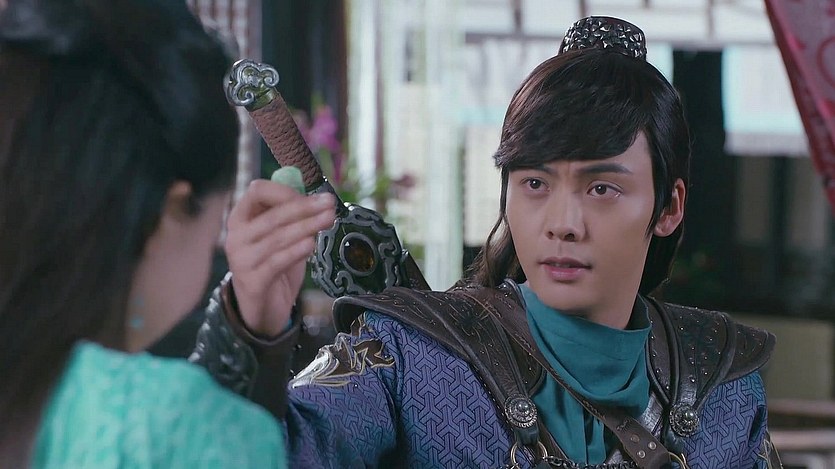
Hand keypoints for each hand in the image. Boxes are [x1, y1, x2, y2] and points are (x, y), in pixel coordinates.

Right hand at [225, 180, 335, 335]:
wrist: (262, 308)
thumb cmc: (273, 265)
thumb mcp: (281, 237)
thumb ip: (293, 218)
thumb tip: (320, 199)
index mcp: (241, 218)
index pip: (257, 191)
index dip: (285, 191)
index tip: (311, 196)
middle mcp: (236, 236)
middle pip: (272, 215)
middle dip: (304, 207)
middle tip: (330, 203)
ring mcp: (242, 260)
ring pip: (277, 238)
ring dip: (307, 226)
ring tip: (329, 220)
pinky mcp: (253, 281)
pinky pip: (276, 262)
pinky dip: (295, 251)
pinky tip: (311, 244)